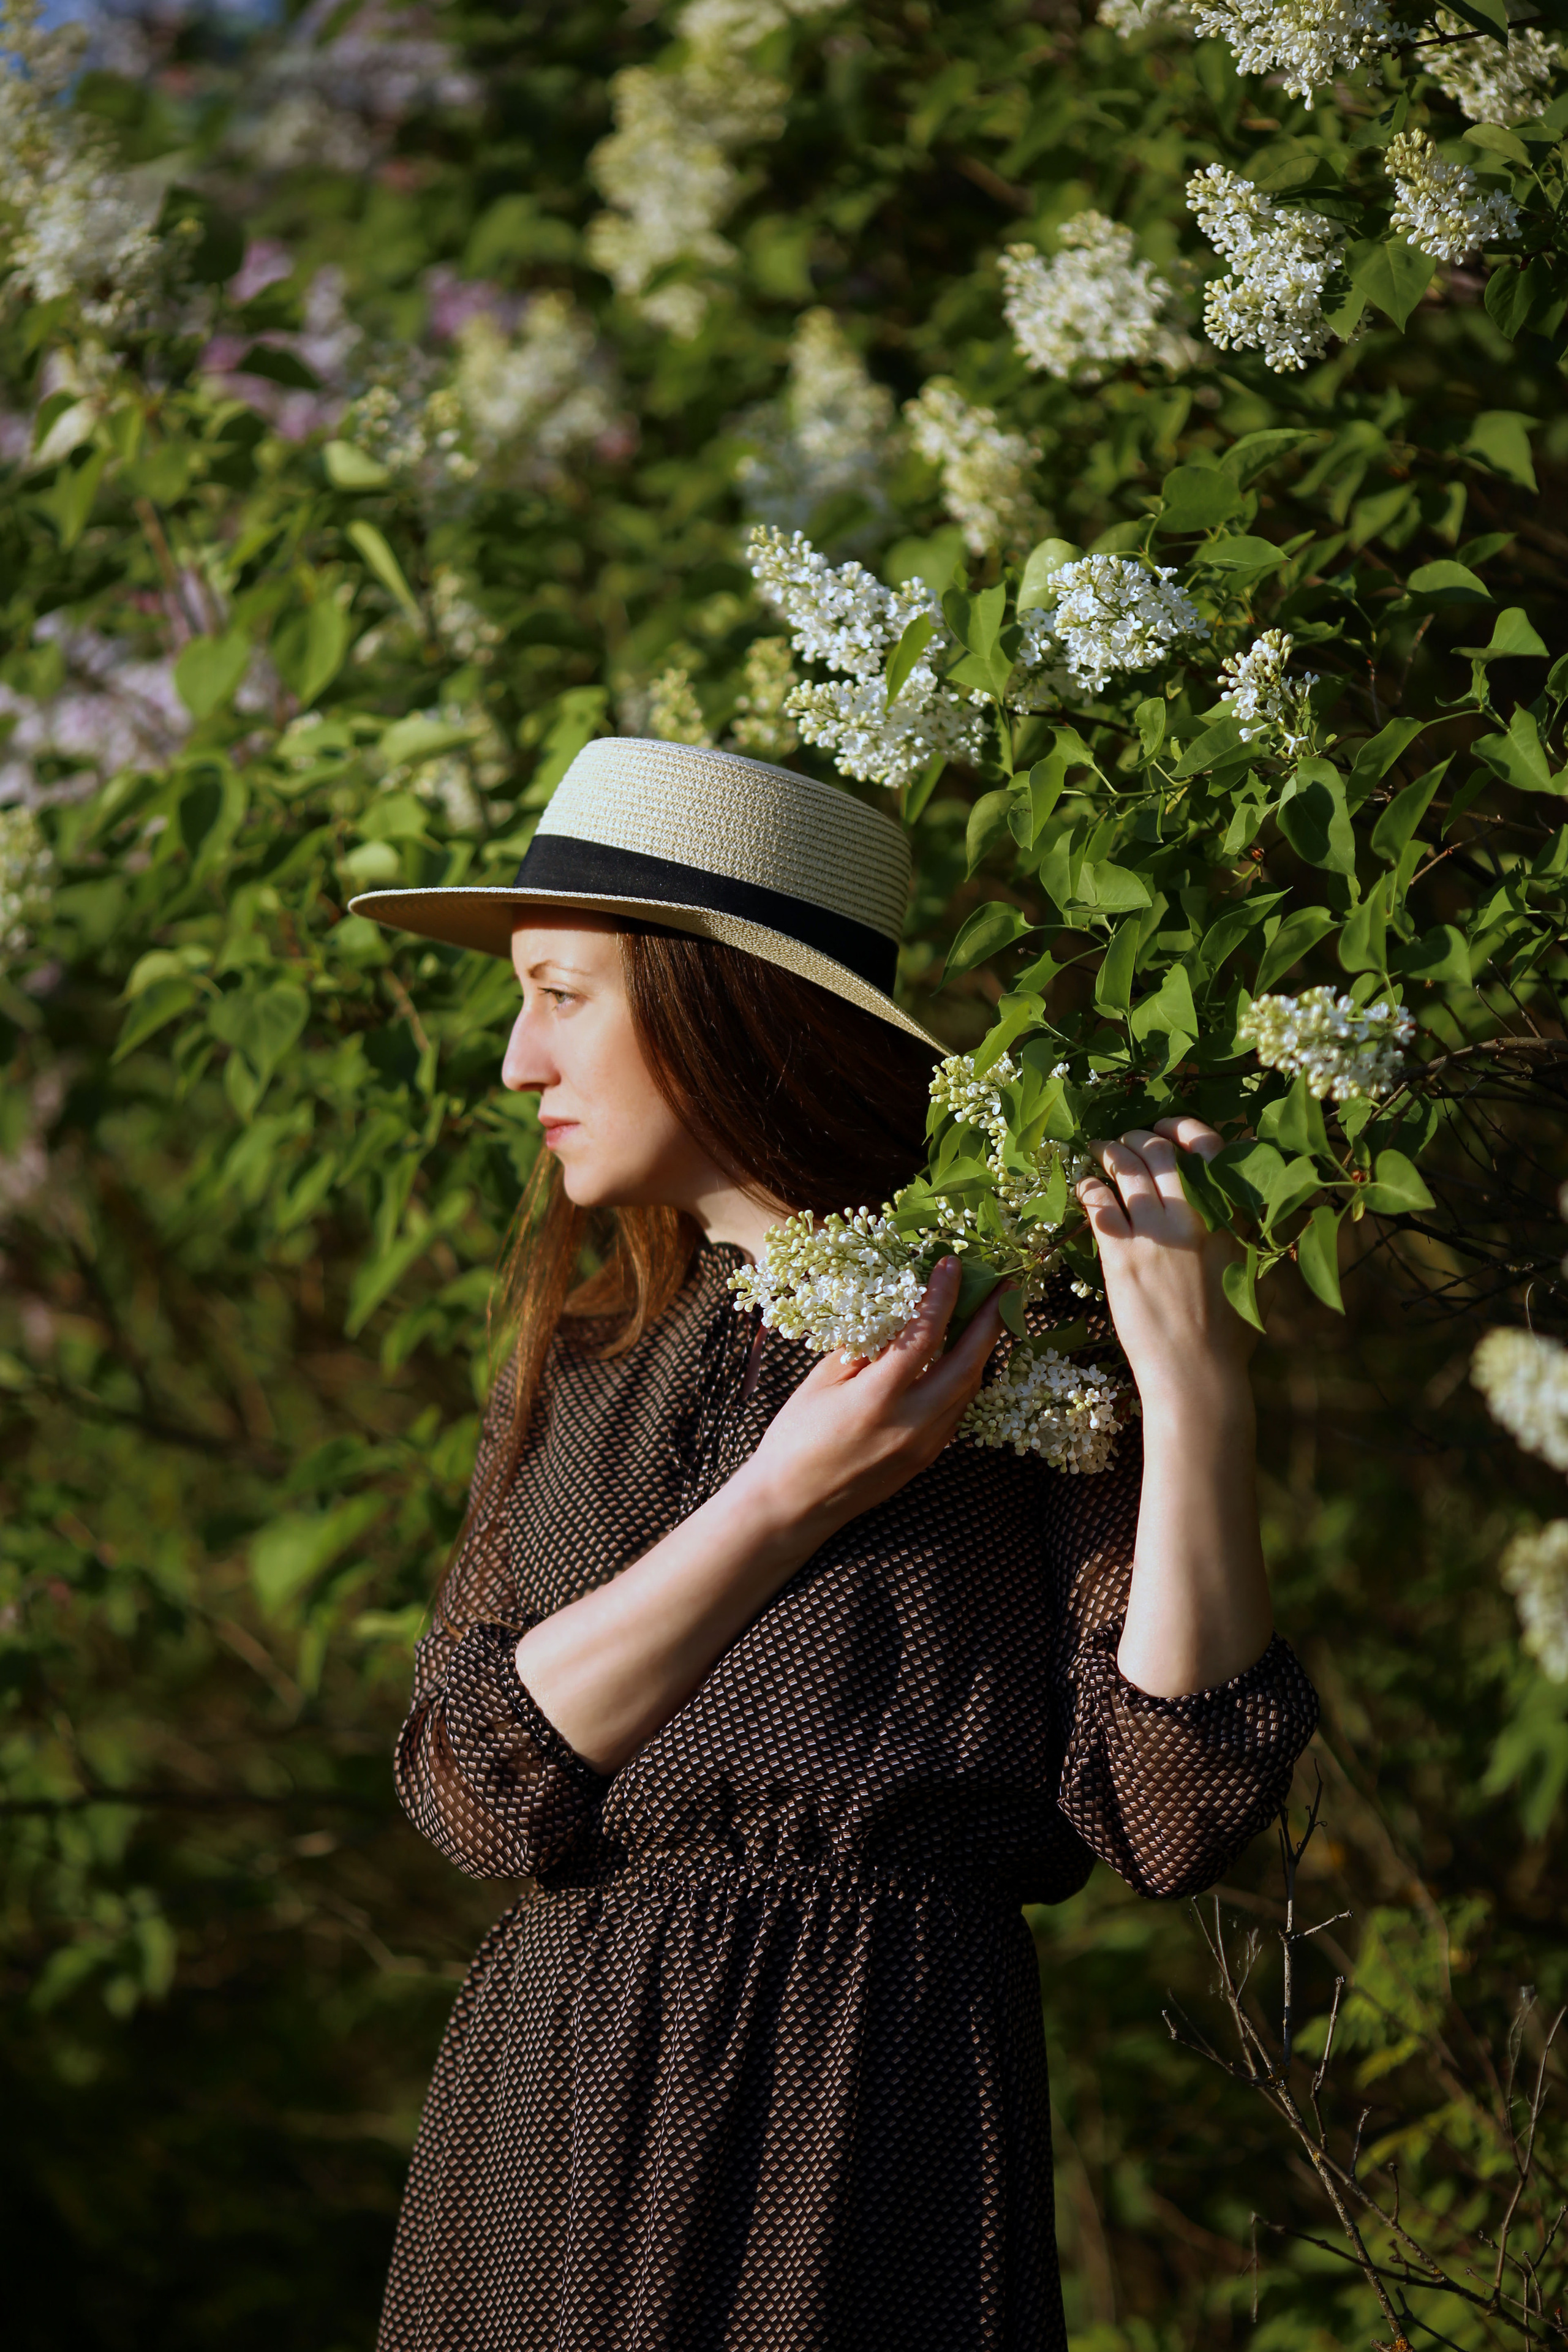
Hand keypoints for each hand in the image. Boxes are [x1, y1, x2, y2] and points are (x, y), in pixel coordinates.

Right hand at [740, 1257, 1004, 1546]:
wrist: (793, 1505)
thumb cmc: (795, 1438)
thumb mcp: (821, 1382)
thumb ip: (863, 1349)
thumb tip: (894, 1316)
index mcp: (877, 1399)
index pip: (924, 1336)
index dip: (942, 1296)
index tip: (951, 1264)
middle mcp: (910, 1424)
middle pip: (968, 1365)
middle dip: (990, 1322)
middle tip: (1004, 1287)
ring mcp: (924, 1446)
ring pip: (969, 1391)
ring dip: (982, 1351)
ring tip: (987, 1317)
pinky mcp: (926, 1459)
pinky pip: (957, 1412)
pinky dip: (964, 1380)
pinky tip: (960, 1359)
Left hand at [1077, 1116, 1256, 1412]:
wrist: (1196, 1374)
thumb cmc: (1230, 1337)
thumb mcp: (1255, 1278)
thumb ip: (1248, 1238)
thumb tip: (1247, 1213)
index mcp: (1232, 1219)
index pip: (1212, 1149)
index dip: (1185, 1128)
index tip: (1169, 1129)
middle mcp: (1194, 1216)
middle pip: (1161, 1151)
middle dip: (1140, 1137)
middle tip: (1128, 1140)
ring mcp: (1156, 1233)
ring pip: (1127, 1167)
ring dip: (1110, 1151)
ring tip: (1101, 1150)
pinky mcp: (1122, 1255)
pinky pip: (1099, 1204)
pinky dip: (1090, 1187)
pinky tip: (1087, 1188)